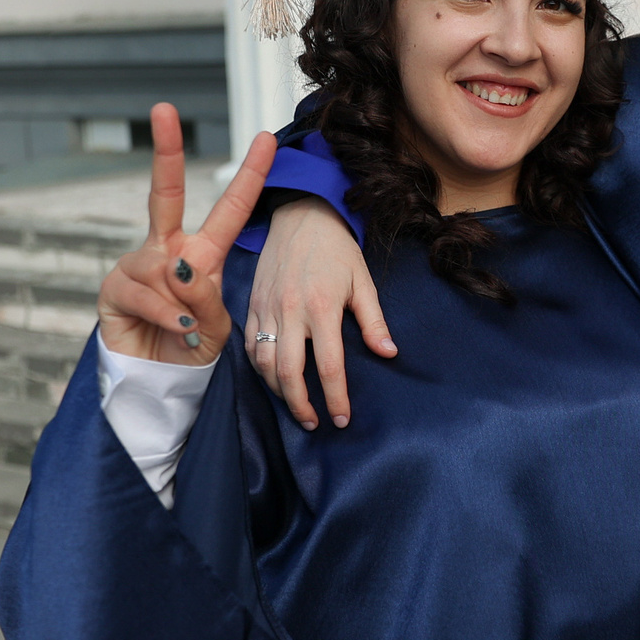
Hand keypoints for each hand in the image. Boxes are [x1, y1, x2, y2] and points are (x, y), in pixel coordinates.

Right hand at [96, 105, 276, 365]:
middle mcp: (167, 249)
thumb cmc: (190, 348)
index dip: (249, 174)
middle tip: (164, 108)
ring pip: (166, 268)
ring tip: (184, 328)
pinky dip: (165, 315)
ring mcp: (138, 266)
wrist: (159, 385)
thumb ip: (206, 298)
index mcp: (203, 253)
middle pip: (166, 191)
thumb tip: (178, 269)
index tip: (266, 138)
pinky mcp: (113, 288)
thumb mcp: (216, 327)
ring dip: (182, 304)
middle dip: (165, 149)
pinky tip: (172, 330)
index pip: (229, 209)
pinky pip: (146, 292)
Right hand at [246, 195, 393, 428]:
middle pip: (289, 373)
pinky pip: (250, 345)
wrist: (301, 215)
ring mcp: (267, 308)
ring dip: (278, 392)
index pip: (329, 366)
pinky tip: (273, 379)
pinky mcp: (252, 305)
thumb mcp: (363, 281)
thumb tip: (389, 354)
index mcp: (322, 307)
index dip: (336, 398)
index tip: (342, 419)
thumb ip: (374, 321)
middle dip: (301, 405)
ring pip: (264, 364)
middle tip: (314, 424)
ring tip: (295, 406)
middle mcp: (290, 311)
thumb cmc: (337, 249)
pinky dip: (259, 368)